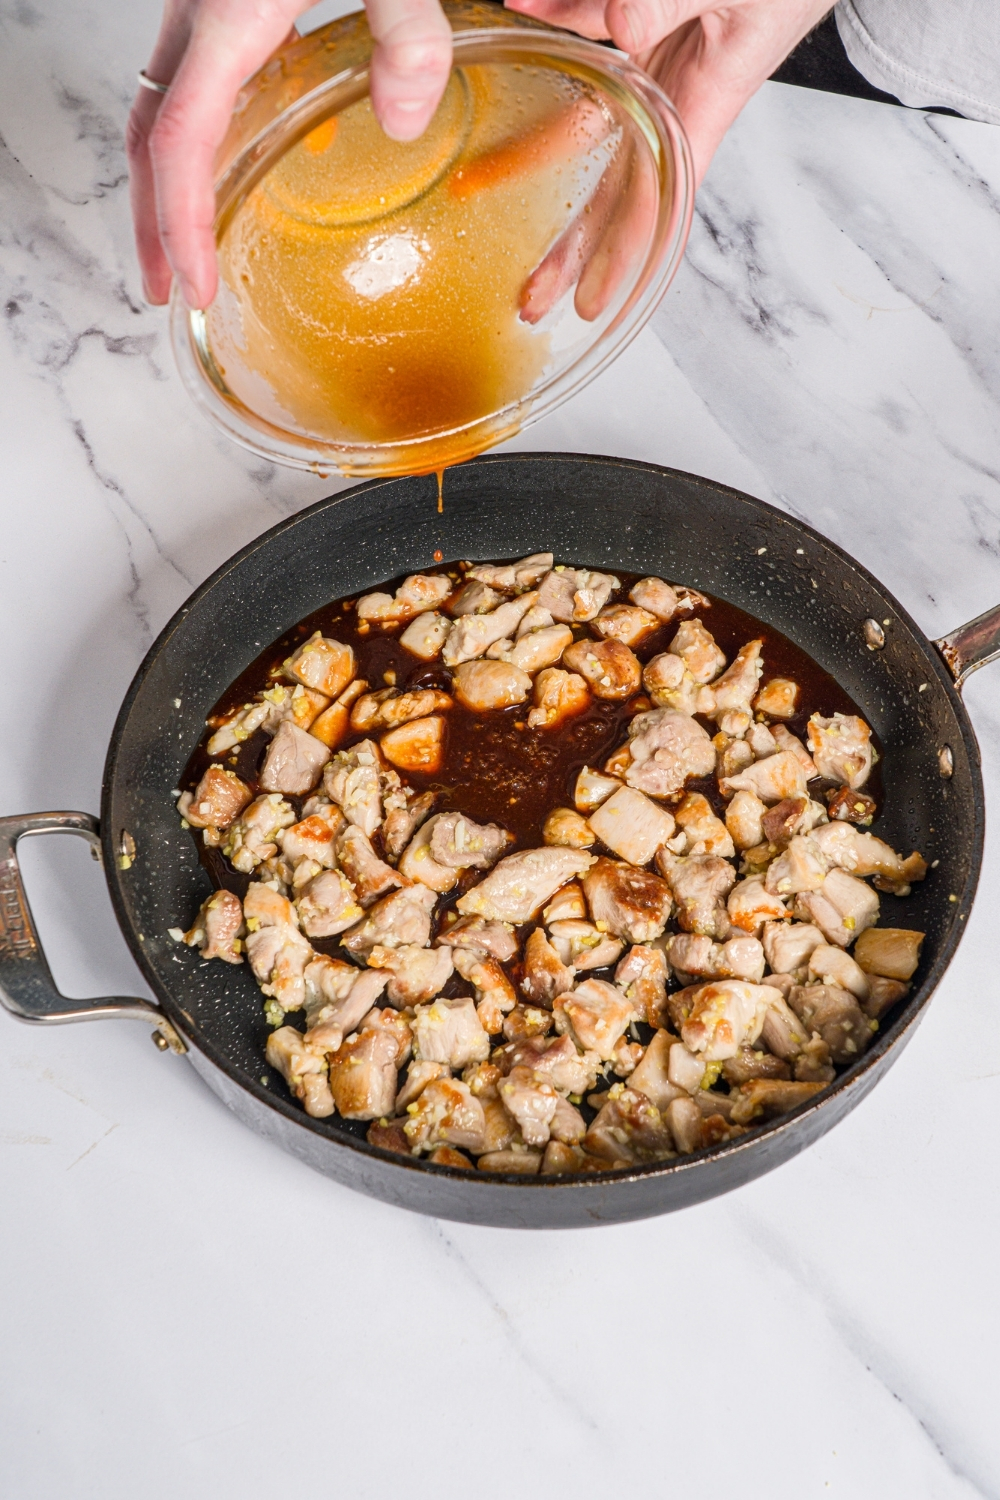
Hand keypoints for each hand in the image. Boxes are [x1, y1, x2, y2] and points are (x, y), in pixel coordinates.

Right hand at [128, 0, 453, 308]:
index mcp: (226, 16)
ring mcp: (208, 5)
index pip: (180, 141)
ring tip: (194, 243)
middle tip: (169, 291)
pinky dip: (212, 132)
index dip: (179, 224)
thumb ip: (409, 33)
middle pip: (152, 137)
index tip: (195, 288)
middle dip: (153, 224)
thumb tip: (404, 124)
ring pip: (168, 108)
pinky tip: (264, 152)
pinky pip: (203, 78)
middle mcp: (200, 15)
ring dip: (173, 181)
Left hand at [510, 0, 828, 322]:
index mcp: (701, 106)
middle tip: (532, 299)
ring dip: (541, 158)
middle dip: (571, 247)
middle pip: (612, 190)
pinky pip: (590, 43)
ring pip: (589, 125)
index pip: (655, 203)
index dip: (620, 257)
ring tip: (492, 190)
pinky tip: (525, 16)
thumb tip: (623, 27)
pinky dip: (555, 27)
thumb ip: (672, 0)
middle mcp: (672, 98)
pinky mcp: (642, 25)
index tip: (590, 304)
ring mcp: (653, 65)